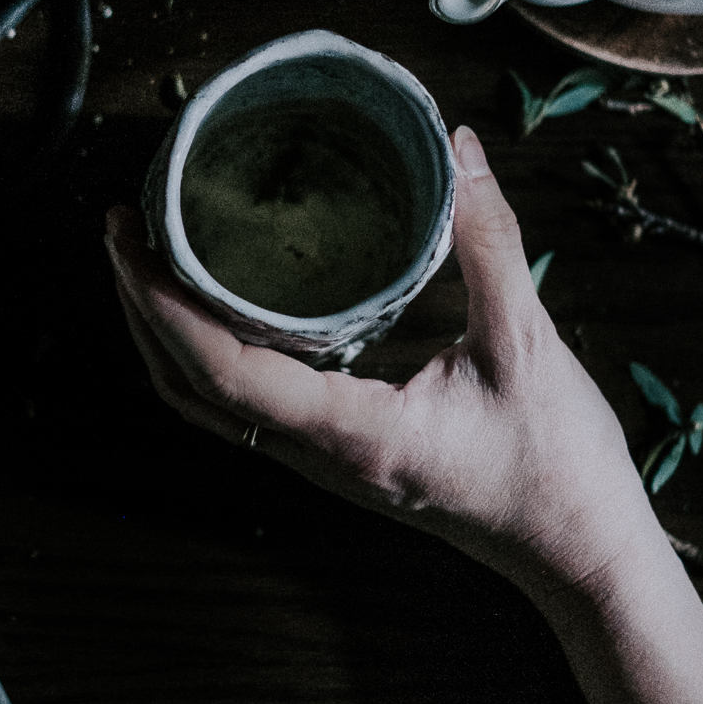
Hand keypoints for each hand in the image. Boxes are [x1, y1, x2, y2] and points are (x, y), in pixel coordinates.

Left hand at [105, 122, 655, 609]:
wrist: (579, 554)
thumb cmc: (559, 468)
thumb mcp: (529, 343)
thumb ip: (490, 243)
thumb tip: (457, 149)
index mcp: (352, 433)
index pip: (225, 372)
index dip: (164, 306)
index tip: (130, 241)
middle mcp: (321, 456)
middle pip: (191, 389)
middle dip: (143, 308)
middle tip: (123, 225)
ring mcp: (325, 461)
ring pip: (210, 404)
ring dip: (166, 333)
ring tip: (150, 256)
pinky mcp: (340, 454)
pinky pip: (247, 406)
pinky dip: (210, 352)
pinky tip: (220, 300)